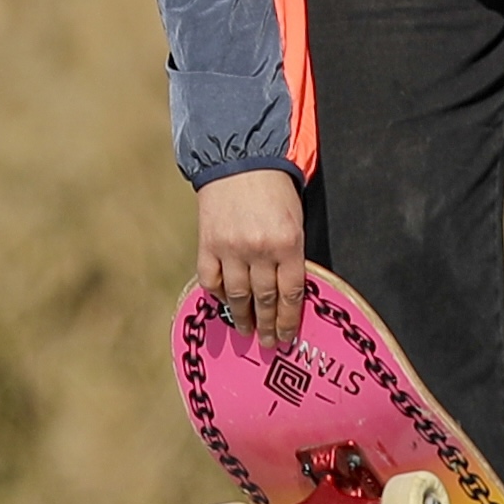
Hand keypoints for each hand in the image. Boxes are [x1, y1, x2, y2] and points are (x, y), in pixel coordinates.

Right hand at [196, 166, 307, 343]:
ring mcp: (230, 248)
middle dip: (267, 326)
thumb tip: (287, 291)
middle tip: (269, 344)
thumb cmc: (275, 189)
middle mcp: (259, 250)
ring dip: (242, 318)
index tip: (288, 336)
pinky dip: (217, 294)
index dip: (289, 319)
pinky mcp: (207, 244)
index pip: (290, 293)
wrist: (238, 159)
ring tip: (246, 331)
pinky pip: (211, 280)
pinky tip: (224, 303)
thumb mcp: (295, 219)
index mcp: (287, 243)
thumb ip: (291, 253)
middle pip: (264, 299)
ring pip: (237, 296)